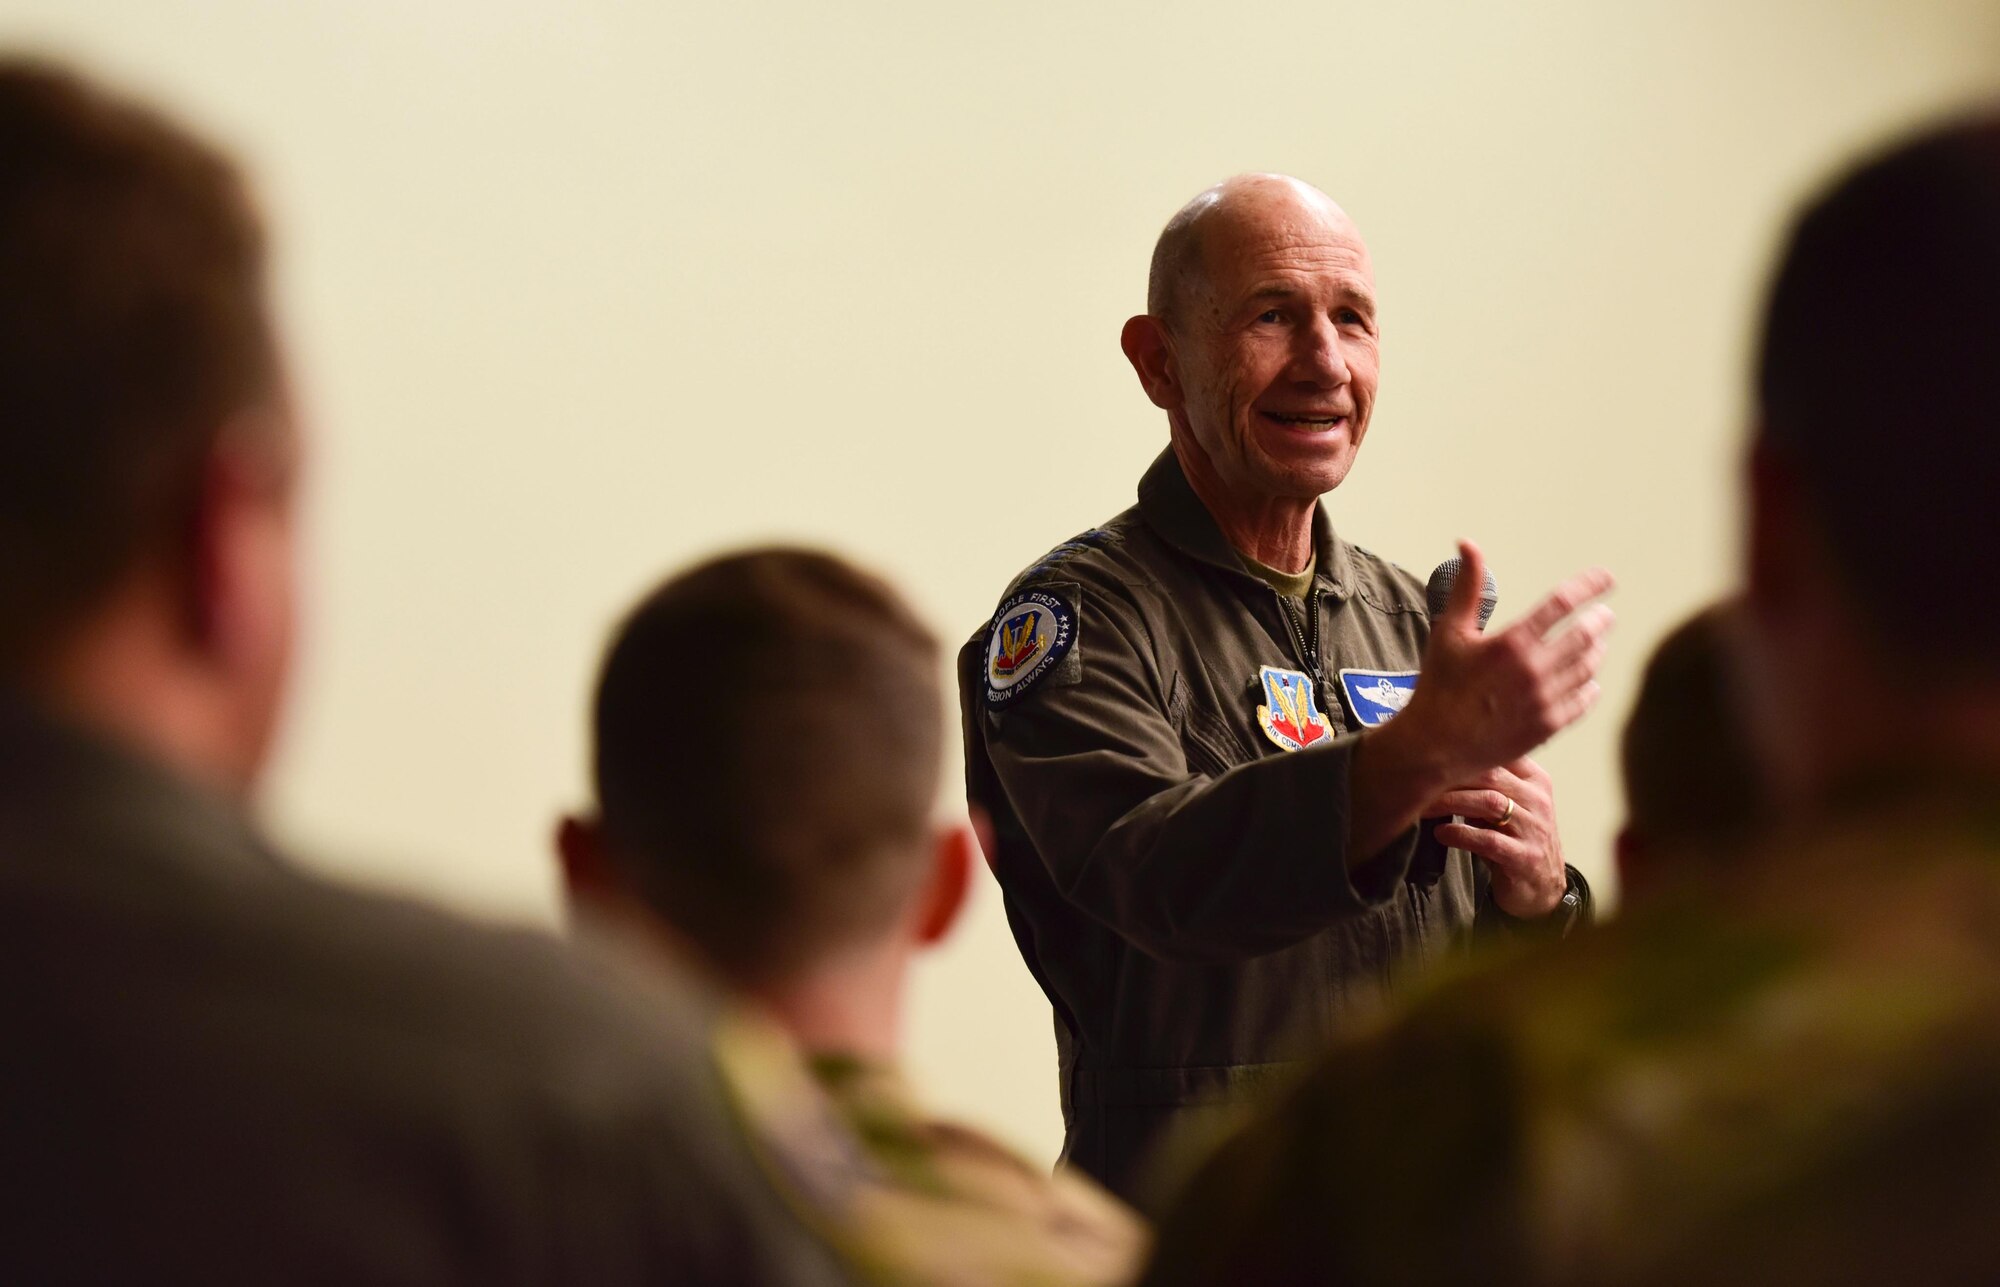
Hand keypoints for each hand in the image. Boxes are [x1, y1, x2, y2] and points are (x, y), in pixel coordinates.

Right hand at [1394, 540, 1613, 784]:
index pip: (1563, 602)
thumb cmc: (1438, 686)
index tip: (1606, 578)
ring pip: (1589, 667)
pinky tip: (1590, 681)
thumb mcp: (1449, 631)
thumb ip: (1467, 586)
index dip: (1590, 585)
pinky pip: (1584, 701)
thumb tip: (1468, 544)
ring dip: (1598, 650)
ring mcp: (1544, 700)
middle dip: (1600, 620)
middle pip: (1586, 634)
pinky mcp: (1548, 726)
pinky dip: (1591, 686)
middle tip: (1605, 615)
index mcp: (1511, 642)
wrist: (1434, 745)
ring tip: (1598, 643)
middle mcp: (1534, 670)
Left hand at [1427, 757, 1565, 917]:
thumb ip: (1482, 783)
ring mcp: (1534, 829)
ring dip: (1451, 802)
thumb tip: (1436, 762)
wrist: (1542, 886)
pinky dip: (1461, 834)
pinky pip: (1490, 840)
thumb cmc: (1514, 838)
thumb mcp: (1505, 805)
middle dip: (1449, 776)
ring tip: (1423, 808)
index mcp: (1534, 780)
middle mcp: (1537, 799)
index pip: (1498, 753)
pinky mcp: (1525, 857)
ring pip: (1490, 802)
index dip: (1460, 752)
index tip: (1428, 756)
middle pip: (1490, 774)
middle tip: (1416, 781)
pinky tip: (1441, 834)